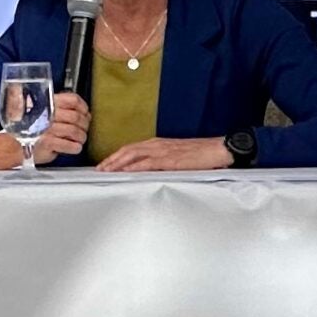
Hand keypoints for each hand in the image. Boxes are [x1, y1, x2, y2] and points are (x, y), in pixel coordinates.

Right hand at [32, 91, 89, 164]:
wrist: (13, 145)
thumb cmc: (29, 130)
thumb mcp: (40, 112)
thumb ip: (57, 108)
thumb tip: (82, 112)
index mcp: (47, 104)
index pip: (72, 100)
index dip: (83, 107)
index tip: (85, 113)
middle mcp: (47, 114)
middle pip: (76, 117)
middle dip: (84, 125)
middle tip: (83, 129)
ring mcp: (47, 129)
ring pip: (76, 132)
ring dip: (81, 137)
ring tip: (79, 140)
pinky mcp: (48, 143)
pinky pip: (71, 146)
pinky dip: (76, 147)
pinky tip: (73, 147)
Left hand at [98, 136, 231, 172]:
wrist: (218, 149)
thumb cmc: (201, 154)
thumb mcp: (177, 157)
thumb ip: (162, 162)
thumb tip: (149, 172)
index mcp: (158, 144)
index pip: (131, 148)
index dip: (116, 156)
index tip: (105, 164)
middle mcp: (157, 145)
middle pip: (127, 150)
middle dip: (111, 160)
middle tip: (98, 169)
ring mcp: (163, 151)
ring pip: (133, 155)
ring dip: (117, 164)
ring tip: (105, 172)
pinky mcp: (169, 160)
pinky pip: (147, 163)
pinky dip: (133, 167)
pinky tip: (125, 172)